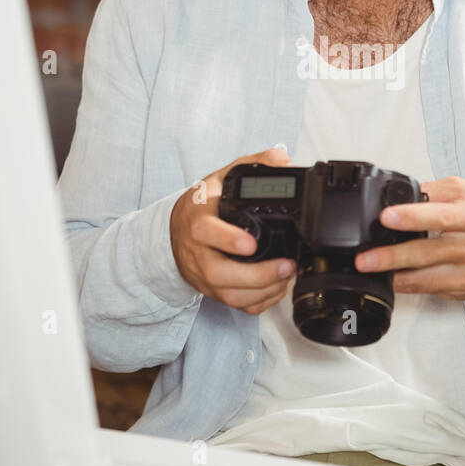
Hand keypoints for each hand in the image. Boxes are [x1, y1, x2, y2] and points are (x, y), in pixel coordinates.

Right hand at [170, 146, 296, 314]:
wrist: (177, 230)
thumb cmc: (203, 205)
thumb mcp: (222, 177)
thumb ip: (253, 165)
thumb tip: (282, 159)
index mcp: (197, 219)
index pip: (205, 231)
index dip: (227, 240)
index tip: (251, 244)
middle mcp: (197, 251)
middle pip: (218, 273)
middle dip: (255, 275)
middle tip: (286, 266)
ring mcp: (203, 275)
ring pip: (228, 294)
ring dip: (261, 291)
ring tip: (287, 276)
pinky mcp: (212, 291)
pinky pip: (235, 305)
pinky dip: (259, 302)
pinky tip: (276, 289)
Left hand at [354, 176, 464, 301]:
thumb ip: (443, 191)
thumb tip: (410, 193)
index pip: (443, 216)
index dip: (414, 217)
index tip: (387, 217)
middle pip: (429, 253)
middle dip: (392, 257)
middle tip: (365, 259)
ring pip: (429, 280)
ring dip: (397, 277)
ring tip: (372, 272)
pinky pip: (435, 290)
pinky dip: (413, 286)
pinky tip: (395, 279)